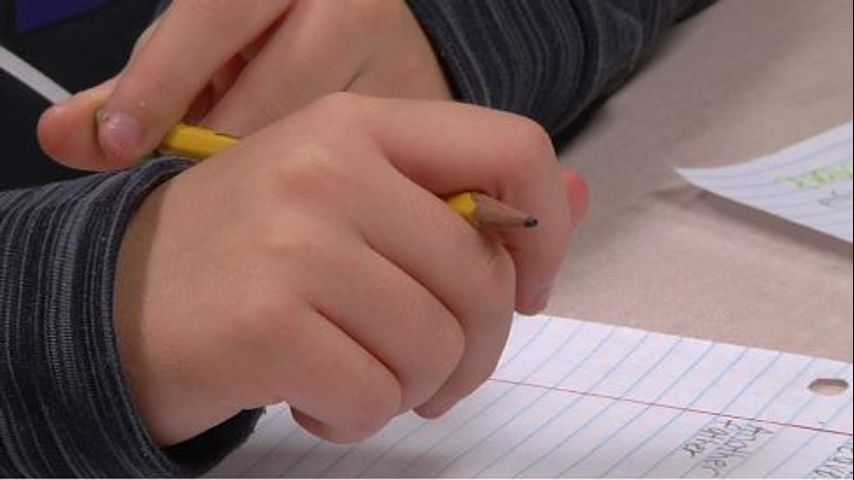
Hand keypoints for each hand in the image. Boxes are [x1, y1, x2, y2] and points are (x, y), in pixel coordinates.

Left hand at [38, 0, 451, 169]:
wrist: (398, 56)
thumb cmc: (285, 52)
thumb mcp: (215, 52)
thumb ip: (145, 85)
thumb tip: (62, 135)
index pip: (214, 12)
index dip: (160, 80)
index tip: (121, 145)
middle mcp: (355, 5)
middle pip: (263, 96)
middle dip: (217, 147)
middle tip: (195, 186)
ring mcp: (400, 67)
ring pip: (311, 148)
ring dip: (268, 181)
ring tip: (255, 197)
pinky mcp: (427, 128)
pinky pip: (358, 178)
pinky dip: (321, 199)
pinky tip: (305, 207)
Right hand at [114, 94, 585, 446]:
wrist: (114, 299)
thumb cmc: (247, 257)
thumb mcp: (348, 202)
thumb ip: (457, 201)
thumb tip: (569, 198)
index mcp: (358, 127)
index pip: (511, 148)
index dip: (545, 232)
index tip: (526, 291)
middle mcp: (329, 169)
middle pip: (482, 278)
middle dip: (472, 350)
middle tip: (430, 370)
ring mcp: (295, 243)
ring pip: (436, 348)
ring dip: (409, 387)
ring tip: (357, 374)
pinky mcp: (266, 322)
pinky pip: (376, 397)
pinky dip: (357, 416)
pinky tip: (315, 396)